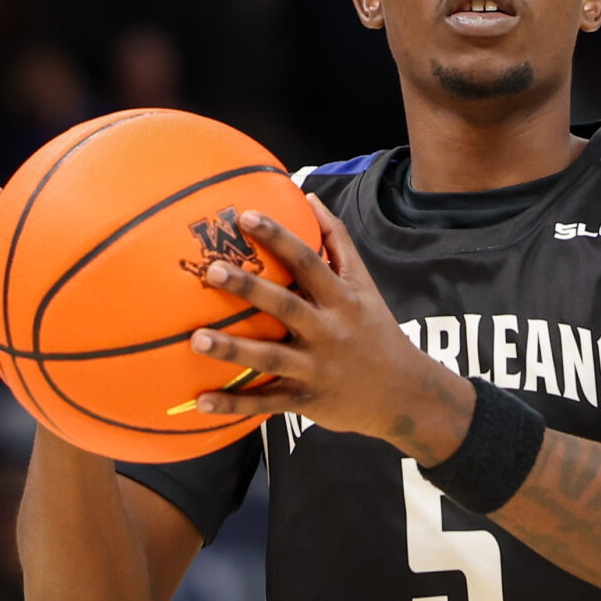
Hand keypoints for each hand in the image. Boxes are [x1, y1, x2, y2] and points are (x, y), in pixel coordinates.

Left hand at [188, 199, 473, 462]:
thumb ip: (337, 242)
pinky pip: (265, 403)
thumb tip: (309, 197)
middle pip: (285, 306)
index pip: (309, 262)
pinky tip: (202, 401)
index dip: (278, 238)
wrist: (405, 394)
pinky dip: (234, 404)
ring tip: (196, 339)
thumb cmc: (375, 331)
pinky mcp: (305, 400)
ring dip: (233, 350)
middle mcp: (328, 331)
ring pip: (270, 358)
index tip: (246, 217)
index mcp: (342, 299)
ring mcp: (315, 368)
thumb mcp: (365, 285)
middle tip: (212, 270)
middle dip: (249, 289)